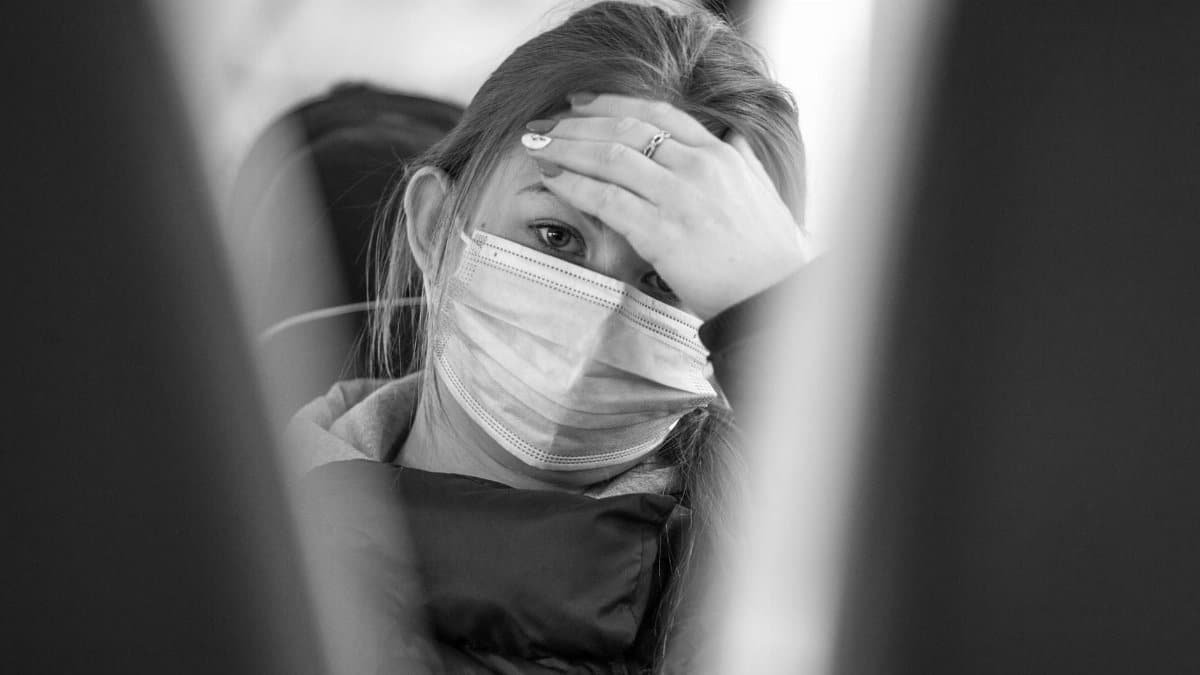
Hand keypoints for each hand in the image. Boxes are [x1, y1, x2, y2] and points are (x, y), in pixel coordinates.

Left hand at [522, 93, 808, 319]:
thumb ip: (742, 160)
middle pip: (625, 128)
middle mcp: (698, 168)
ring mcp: (679, 199)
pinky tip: (552, 179)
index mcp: (720, 154)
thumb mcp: (762, 190)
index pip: (657, 112)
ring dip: (566, 148)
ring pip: (610, 157)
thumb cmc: (770, 252)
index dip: (611, 103)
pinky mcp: (662, 233)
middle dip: (576, 124)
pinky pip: (607, 200)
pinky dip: (574, 185)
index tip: (579, 104)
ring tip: (536, 147)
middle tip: (542, 125)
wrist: (776, 296)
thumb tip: (733, 137)